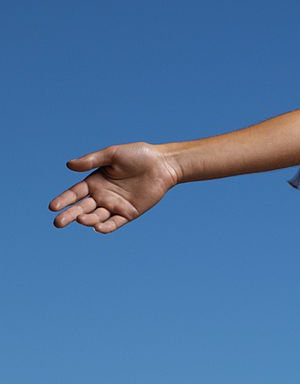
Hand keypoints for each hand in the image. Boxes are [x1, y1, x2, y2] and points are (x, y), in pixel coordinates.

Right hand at [49, 143, 180, 233]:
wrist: (163, 164)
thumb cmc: (138, 156)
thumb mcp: (112, 155)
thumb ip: (91, 161)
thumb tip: (69, 165)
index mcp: (95, 181)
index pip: (75, 193)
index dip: (64, 200)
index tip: (53, 207)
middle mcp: (102, 196)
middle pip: (82, 208)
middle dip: (69, 215)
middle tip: (58, 223)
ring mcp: (115, 206)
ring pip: (96, 217)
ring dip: (88, 220)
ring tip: (81, 219)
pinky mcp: (129, 213)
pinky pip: (115, 223)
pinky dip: (106, 227)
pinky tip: (98, 228)